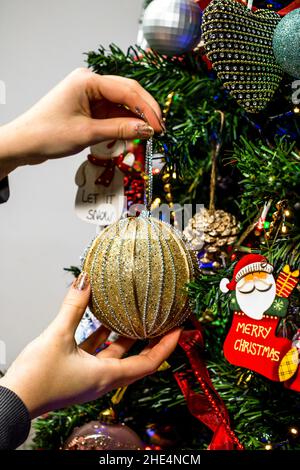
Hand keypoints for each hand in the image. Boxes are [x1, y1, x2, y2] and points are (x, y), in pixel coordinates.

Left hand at [0, 68, 163, 178]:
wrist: (24, 143)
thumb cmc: (48, 134)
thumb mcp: (88, 133)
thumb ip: (120, 130)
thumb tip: (147, 129)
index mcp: (88, 80)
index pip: (127, 90)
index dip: (147, 109)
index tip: (160, 127)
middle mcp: (90, 82)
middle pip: (128, 92)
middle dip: (145, 111)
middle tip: (160, 130)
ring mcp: (89, 94)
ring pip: (122, 103)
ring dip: (135, 119)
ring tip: (149, 134)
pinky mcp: (89, 106)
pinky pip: (113, 112)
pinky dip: (123, 123)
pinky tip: (134, 133)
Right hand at [0, 273, 180, 418]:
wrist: (12, 402)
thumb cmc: (37, 379)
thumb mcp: (58, 336)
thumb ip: (73, 307)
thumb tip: (85, 281)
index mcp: (107, 376)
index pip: (149, 363)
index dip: (166, 346)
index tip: (178, 329)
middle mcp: (103, 379)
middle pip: (137, 360)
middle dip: (151, 341)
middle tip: (162, 321)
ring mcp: (90, 377)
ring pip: (116, 355)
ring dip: (126, 337)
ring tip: (135, 315)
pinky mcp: (77, 374)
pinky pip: (97, 353)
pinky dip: (102, 337)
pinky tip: (100, 320)